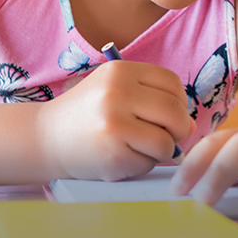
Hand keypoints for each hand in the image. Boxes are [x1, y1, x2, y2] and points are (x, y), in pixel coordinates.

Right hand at [36, 59, 192, 181]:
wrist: (45, 138)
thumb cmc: (87, 114)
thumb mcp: (114, 89)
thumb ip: (151, 97)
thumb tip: (192, 123)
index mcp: (120, 71)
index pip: (173, 84)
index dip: (178, 103)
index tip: (168, 115)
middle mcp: (118, 93)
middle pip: (175, 113)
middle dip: (178, 130)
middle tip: (165, 137)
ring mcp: (115, 124)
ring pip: (166, 142)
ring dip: (159, 151)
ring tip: (137, 147)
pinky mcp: (113, 154)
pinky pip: (149, 164)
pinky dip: (141, 165)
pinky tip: (121, 157)